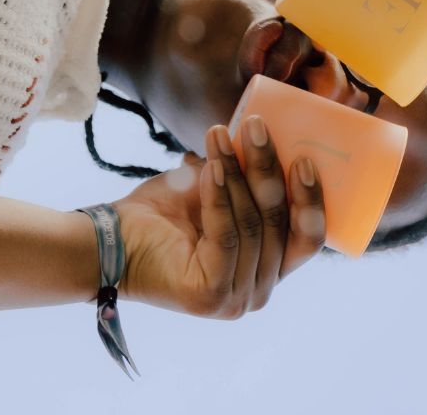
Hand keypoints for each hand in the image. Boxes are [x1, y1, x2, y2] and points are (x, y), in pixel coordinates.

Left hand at [114, 118, 324, 318]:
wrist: (114, 239)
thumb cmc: (167, 212)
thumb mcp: (217, 188)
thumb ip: (246, 176)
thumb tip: (267, 134)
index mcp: (268, 268)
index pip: (307, 238)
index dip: (311, 199)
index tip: (305, 157)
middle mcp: (259, 291)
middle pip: (280, 224)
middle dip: (268, 168)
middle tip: (256, 126)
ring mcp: (236, 299)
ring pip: (253, 226)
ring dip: (237, 173)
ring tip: (219, 137)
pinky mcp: (211, 294)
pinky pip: (226, 235)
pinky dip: (220, 196)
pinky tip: (210, 167)